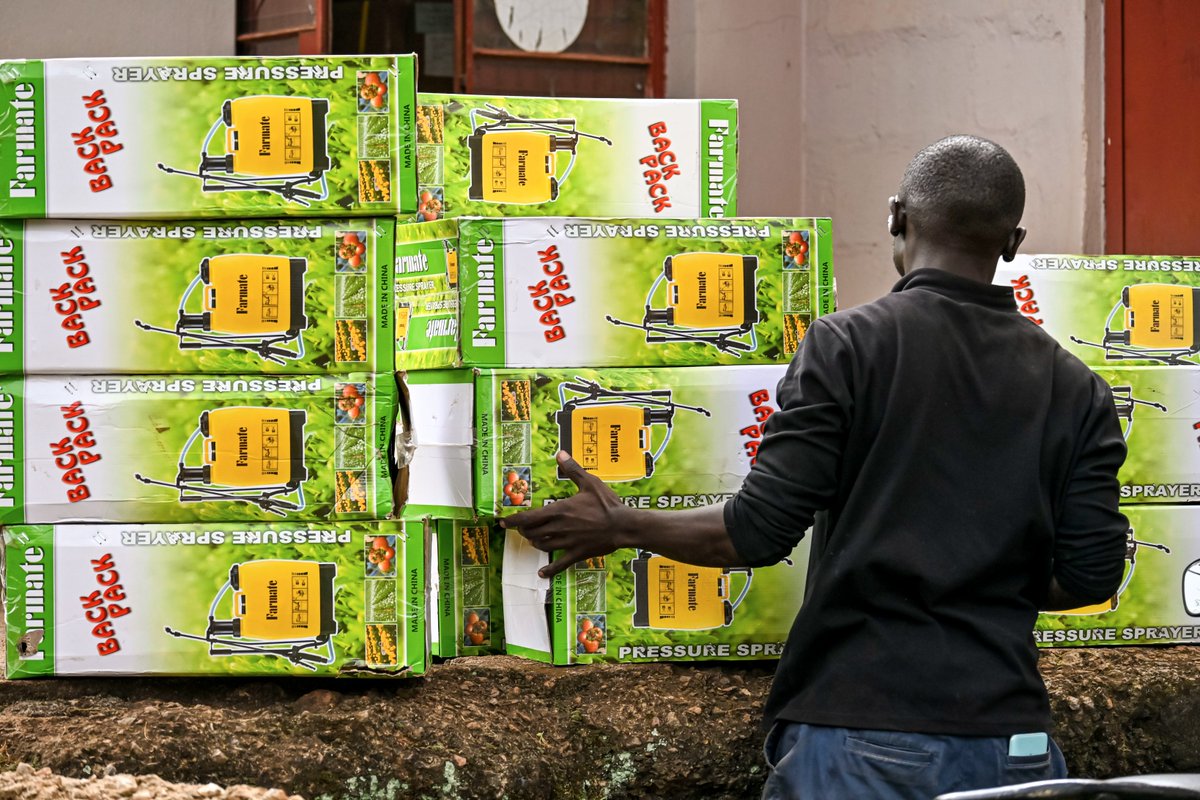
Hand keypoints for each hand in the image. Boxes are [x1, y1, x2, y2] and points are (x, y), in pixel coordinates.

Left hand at [500, 450, 632, 577]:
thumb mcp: (590, 482)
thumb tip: (560, 454)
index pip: (528, 518)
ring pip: (541, 546)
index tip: (503, 522)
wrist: (623, 525)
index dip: (513, 521)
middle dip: (524, 531)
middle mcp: (558, 528)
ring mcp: (567, 543)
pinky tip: (542, 574)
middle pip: (532, 533)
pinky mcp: (576, 554)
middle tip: (522, 528)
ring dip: (534, 543)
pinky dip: (549, 570)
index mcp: (559, 510)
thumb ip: (572, 469)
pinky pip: (559, 564)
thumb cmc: (607, 504)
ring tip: (533, 539)